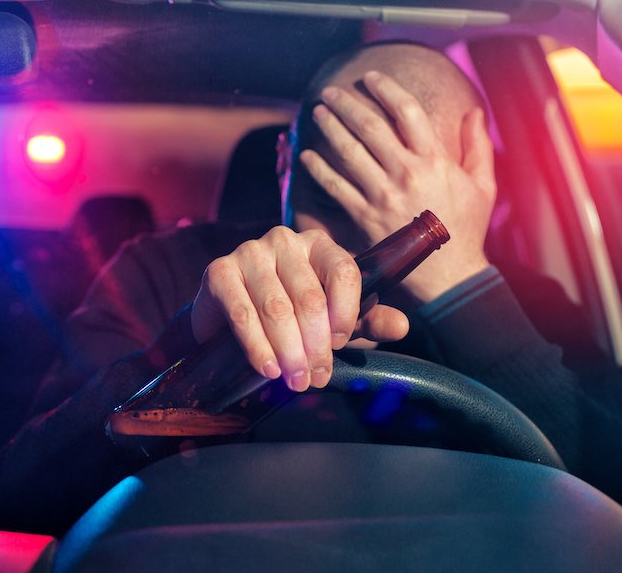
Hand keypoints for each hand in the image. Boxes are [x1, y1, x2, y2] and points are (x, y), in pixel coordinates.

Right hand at [191, 226, 408, 391]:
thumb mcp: (334, 320)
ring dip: (288, 351)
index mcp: (319, 246)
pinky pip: (242, 313)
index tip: (340, 345)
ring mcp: (250, 253)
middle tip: (315, 378)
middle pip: (309, 297)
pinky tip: (267, 368)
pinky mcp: (219, 271)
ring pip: (276, 308)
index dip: (345, 312)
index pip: (342, 270)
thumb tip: (402, 327)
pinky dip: (257, 346)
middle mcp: (285, 241)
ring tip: (294, 380)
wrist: (230, 319)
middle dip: (315, 346)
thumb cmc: (290, 316)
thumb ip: (368, 320)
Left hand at [299, 70, 495, 302]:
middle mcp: (407, 174)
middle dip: (347, 104)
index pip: (407, 112)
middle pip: (370, 127)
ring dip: (330, 129)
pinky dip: (319, 170)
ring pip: (349, 153)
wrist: (448, 275)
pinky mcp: (365, 218)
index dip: (386, 89)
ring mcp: (383, 196)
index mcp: (435, 161)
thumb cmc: (466, 228)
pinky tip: (307, 156)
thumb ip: (477, 146)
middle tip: (331, 91)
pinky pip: (336, 188)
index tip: (370, 77)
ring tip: (317, 113)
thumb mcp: (483, 185)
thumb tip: (475, 111)